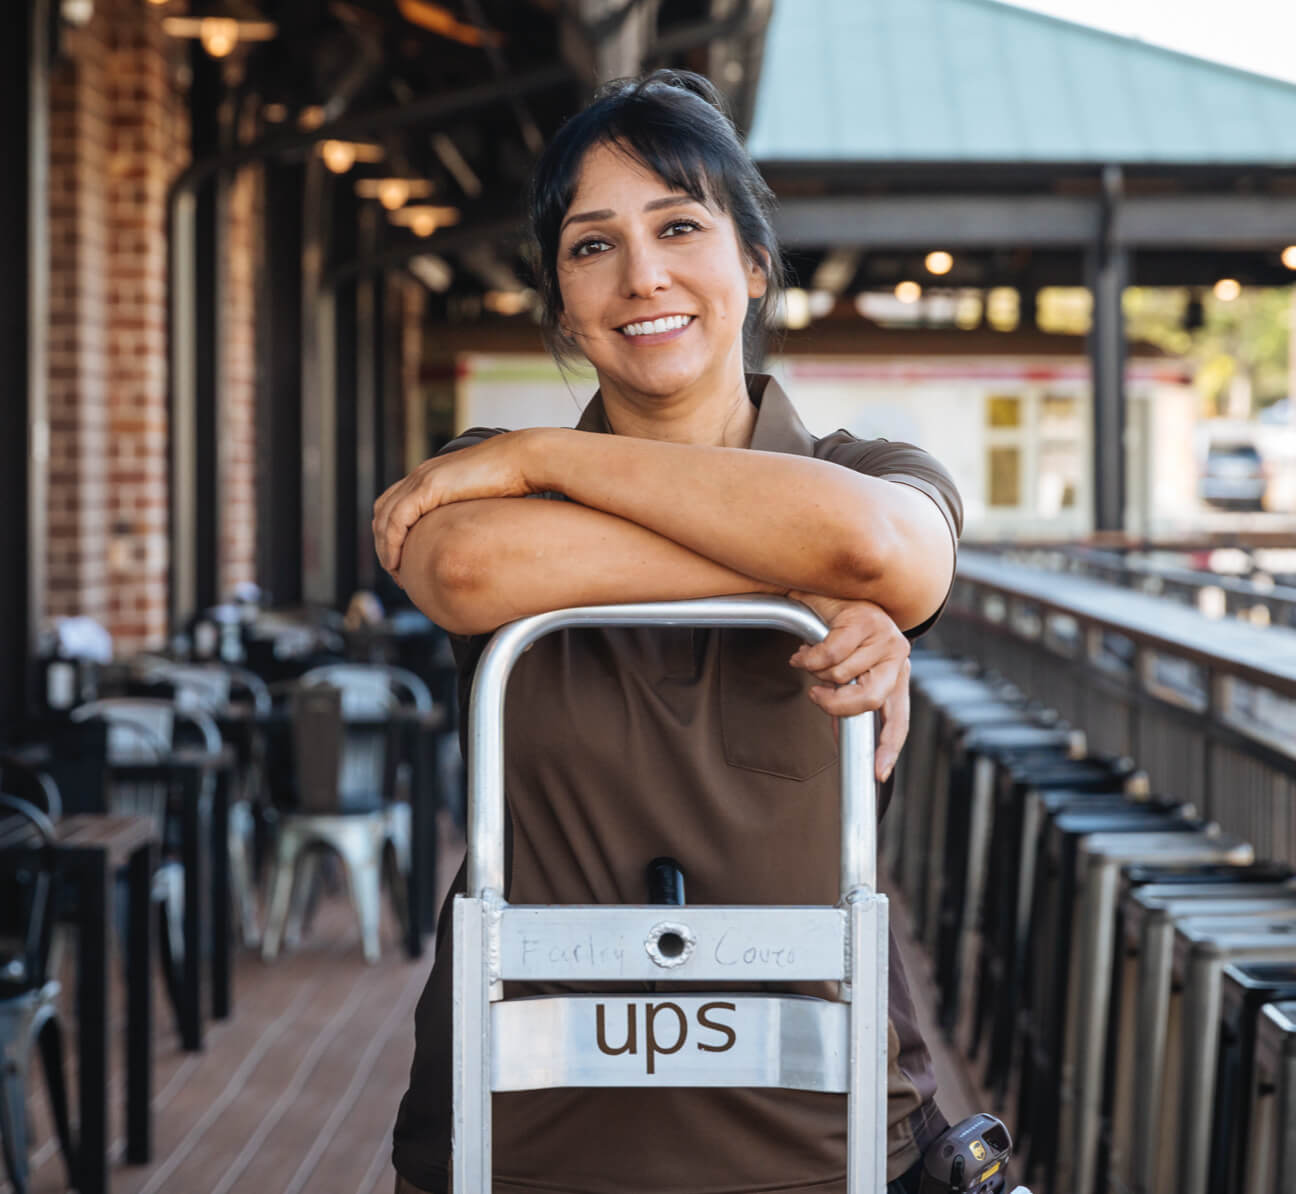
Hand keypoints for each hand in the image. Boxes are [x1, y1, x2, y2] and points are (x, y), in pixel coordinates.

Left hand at [372, 429, 542, 578]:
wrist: (523, 460)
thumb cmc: (514, 480)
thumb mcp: (483, 501)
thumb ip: (469, 513)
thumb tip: (476, 538)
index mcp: (432, 476)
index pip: (395, 505)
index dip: (390, 533)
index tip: (400, 559)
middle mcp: (421, 475)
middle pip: (382, 511)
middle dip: (382, 543)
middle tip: (394, 570)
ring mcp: (423, 479)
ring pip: (384, 517)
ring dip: (384, 547)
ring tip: (394, 571)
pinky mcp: (429, 487)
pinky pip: (397, 519)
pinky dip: (391, 542)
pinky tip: (396, 562)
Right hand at [787, 592, 910, 781]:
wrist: (824, 589)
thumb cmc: (833, 632)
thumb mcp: (845, 669)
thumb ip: (846, 697)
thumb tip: (838, 732)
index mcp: (897, 674)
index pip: (899, 718)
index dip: (888, 747)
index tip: (877, 772)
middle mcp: (898, 656)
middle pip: (870, 700)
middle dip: (836, 703)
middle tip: (816, 695)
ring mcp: (885, 636)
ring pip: (841, 675)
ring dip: (816, 671)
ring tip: (811, 656)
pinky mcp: (865, 620)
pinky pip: (829, 655)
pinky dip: (808, 658)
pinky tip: (803, 650)